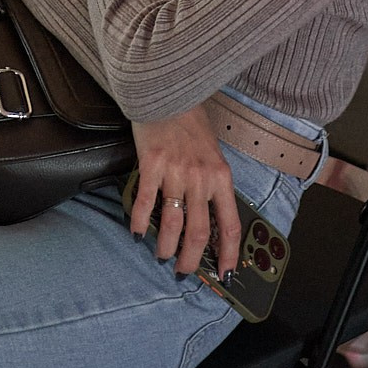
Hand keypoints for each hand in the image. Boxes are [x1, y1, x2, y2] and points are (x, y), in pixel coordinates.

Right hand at [129, 105, 240, 278]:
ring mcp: (175, 172)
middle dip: (191, 260)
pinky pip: (146, 203)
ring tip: (162, 256)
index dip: (227, 254)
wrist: (168, 94)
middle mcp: (201, 178)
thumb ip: (213, 184)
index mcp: (221, 177)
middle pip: (198, 232)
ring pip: (173, 223)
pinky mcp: (152, 165)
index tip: (224, 273)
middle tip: (183, 272)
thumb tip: (210, 220)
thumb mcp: (213, 154)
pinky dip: (141, 222)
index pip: (229, 225)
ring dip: (166, 247)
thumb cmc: (191, 124)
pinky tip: (138, 233)